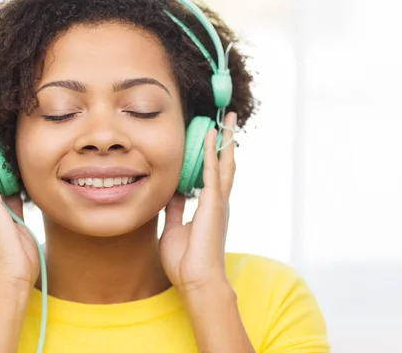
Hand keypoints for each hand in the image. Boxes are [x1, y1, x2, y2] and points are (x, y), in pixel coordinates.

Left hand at [159, 112, 236, 293]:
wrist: (196, 281)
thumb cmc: (185, 261)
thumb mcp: (174, 228)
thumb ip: (176, 208)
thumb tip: (173, 192)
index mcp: (210, 208)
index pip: (212, 175)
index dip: (211, 155)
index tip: (209, 137)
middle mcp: (218, 201)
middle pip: (224, 164)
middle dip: (226, 142)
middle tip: (228, 120)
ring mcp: (218, 201)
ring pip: (224, 163)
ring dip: (225, 140)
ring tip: (228, 120)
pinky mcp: (214, 203)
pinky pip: (212, 171)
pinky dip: (212, 152)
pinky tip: (212, 135)